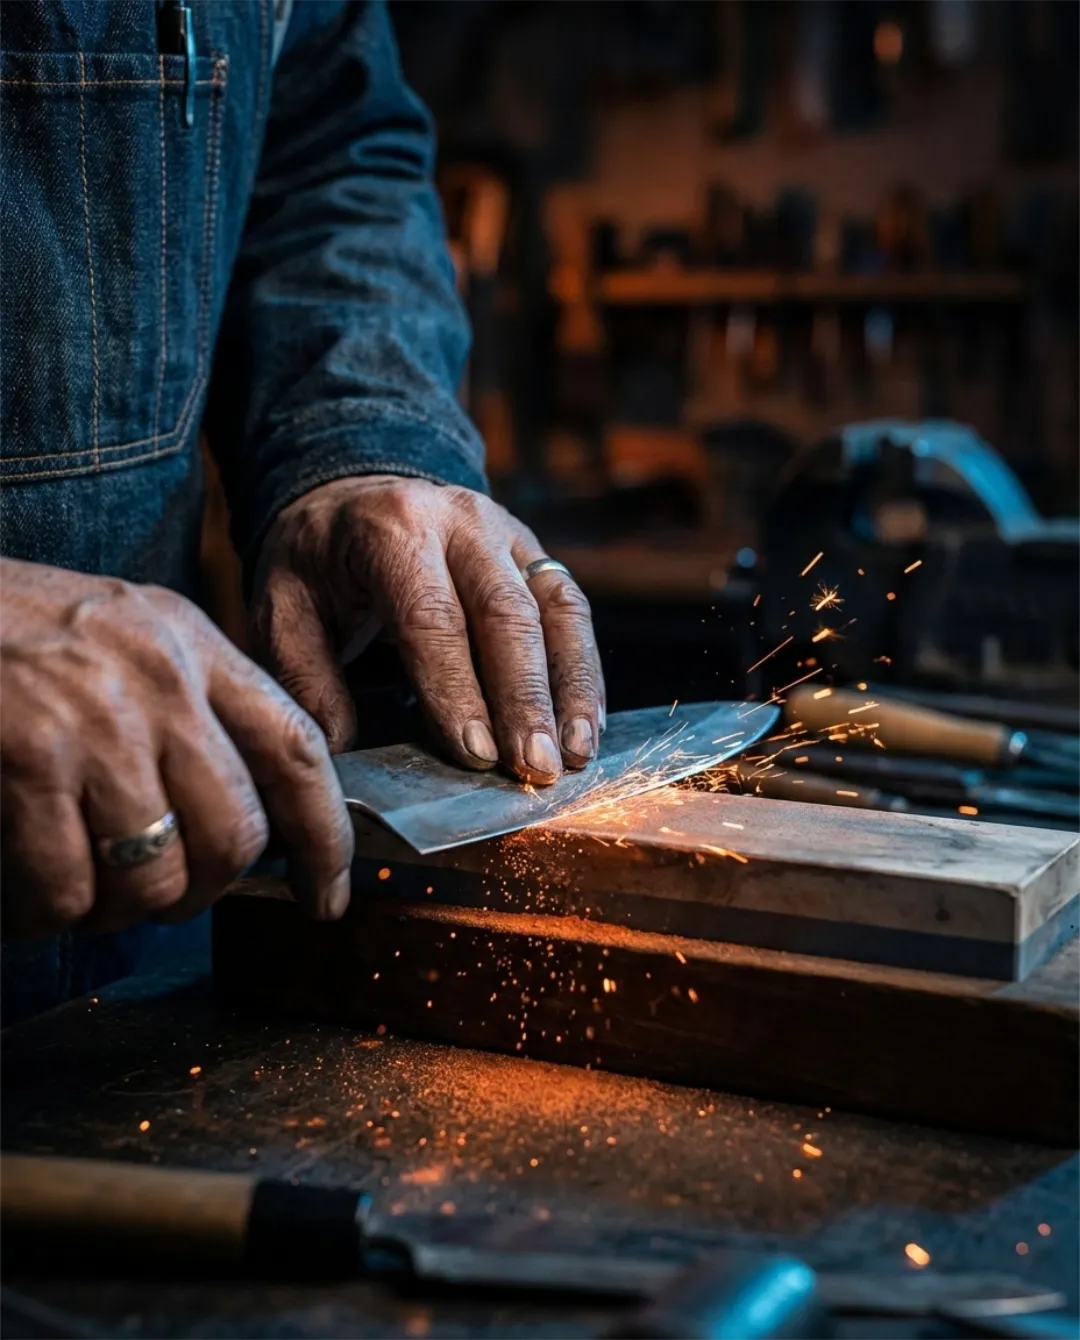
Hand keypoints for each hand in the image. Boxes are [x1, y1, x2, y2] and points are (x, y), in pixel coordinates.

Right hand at [0, 560, 353, 937]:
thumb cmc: (10, 626)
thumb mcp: (125, 635)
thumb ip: (190, 704)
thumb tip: (243, 813)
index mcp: (193, 643)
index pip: (298, 749)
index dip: (326, 836)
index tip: (327, 893)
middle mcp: (159, 677)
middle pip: (237, 833)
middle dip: (202, 892)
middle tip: (162, 898)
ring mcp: (96, 718)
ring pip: (157, 874)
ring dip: (121, 911)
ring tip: (84, 895)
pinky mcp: (29, 757)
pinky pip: (67, 886)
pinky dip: (45, 913)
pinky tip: (26, 895)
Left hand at [251, 477, 605, 783]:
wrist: (355, 495)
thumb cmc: (319, 561)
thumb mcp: (283, 607)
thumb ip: (306, 677)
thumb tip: (338, 751)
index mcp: (392, 530)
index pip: (432, 617)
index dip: (457, 689)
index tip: (477, 755)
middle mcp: (461, 521)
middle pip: (506, 613)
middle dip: (525, 699)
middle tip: (534, 769)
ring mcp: (508, 533)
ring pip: (555, 610)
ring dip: (571, 688)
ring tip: (574, 756)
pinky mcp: (536, 554)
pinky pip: (572, 610)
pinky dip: (584, 672)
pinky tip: (586, 726)